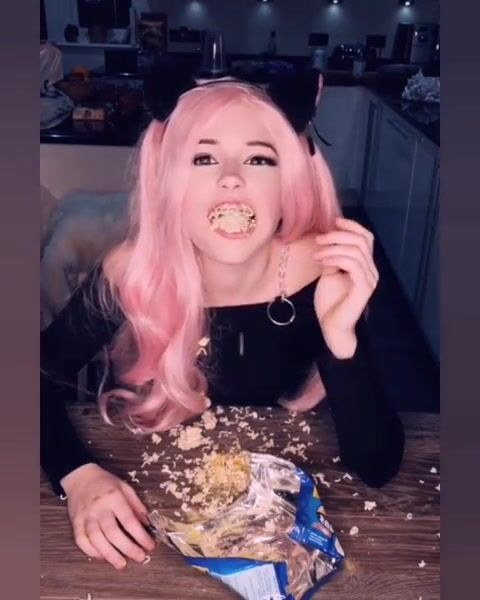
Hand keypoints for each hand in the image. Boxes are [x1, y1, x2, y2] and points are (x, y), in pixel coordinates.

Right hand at [60, 463, 154, 569]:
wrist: (81, 478)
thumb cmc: (106, 483)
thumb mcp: (125, 487)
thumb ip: (137, 505)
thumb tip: (147, 524)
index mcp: (114, 497)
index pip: (128, 520)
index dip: (140, 535)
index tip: (150, 546)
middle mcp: (99, 508)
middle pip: (113, 533)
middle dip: (128, 548)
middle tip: (140, 558)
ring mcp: (85, 517)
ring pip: (96, 540)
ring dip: (110, 555)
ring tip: (122, 564)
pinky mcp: (75, 524)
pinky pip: (82, 542)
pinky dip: (93, 553)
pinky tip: (104, 558)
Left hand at [313, 217, 378, 357]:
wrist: (332, 327)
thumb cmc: (330, 303)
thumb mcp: (329, 274)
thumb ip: (332, 257)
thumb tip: (327, 241)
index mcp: (364, 265)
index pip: (365, 237)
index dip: (352, 226)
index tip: (333, 222)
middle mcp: (371, 270)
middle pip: (361, 240)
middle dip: (338, 235)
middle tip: (319, 239)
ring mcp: (369, 279)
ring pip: (356, 251)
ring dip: (333, 248)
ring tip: (317, 254)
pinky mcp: (363, 288)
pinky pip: (353, 265)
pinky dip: (336, 259)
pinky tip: (323, 262)